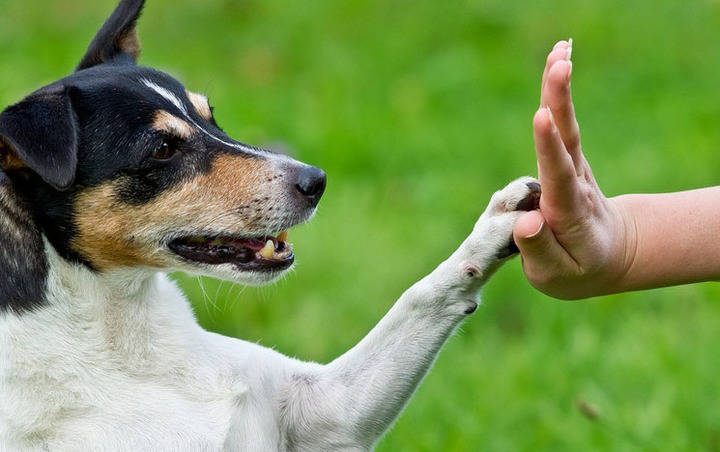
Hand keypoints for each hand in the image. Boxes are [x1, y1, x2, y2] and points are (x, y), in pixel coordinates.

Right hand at [512, 40, 636, 299]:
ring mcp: (573, 168)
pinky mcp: (567, 159)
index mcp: (569, 213)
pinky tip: (556, 61)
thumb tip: (526, 221)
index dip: (549, 148)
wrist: (609, 254)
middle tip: (559, 65)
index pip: (559, 177)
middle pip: (567, 140)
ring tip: (559, 51)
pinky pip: (561, 124)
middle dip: (560, 102)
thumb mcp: (557, 276)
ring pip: (566, 126)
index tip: (542, 118)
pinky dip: (558, 94)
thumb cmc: (577, 269)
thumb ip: (540, 250)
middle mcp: (574, 184)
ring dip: (560, 89)